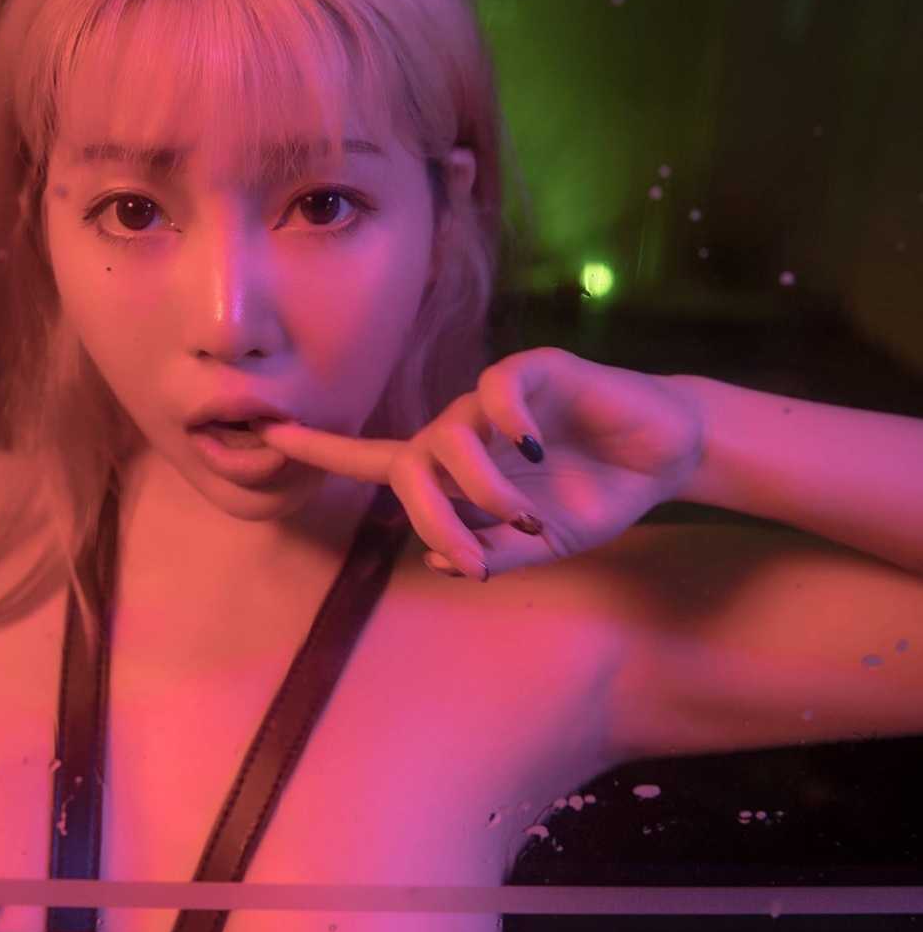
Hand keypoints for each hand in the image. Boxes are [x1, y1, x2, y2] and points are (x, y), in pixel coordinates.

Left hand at [254, 346, 705, 580]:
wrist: (662, 458)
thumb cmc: (594, 496)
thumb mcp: (542, 543)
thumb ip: (492, 551)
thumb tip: (439, 559)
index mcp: (456, 468)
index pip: (377, 458)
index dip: (324, 448)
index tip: (267, 436)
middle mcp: (465, 428)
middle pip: (410, 465)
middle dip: (431, 517)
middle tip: (477, 557)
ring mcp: (498, 399)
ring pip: (449, 437)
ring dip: (481, 490)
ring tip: (526, 516)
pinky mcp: (538, 372)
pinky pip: (498, 390)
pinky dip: (507, 423)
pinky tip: (535, 449)